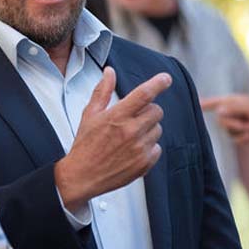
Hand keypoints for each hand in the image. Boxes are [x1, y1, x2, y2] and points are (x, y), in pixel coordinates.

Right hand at [54, 67, 170, 210]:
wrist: (82, 175)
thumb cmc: (85, 144)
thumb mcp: (90, 114)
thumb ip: (103, 91)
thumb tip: (109, 72)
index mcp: (117, 116)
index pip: (144, 94)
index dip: (158, 83)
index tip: (166, 78)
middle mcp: (131, 131)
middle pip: (156, 111)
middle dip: (148, 111)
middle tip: (134, 117)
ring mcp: (139, 149)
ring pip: (158, 129)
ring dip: (148, 129)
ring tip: (130, 136)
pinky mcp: (144, 163)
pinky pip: (157, 148)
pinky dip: (149, 147)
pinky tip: (133, 150)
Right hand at [202, 94, 248, 143]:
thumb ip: (234, 108)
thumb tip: (218, 111)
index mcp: (233, 101)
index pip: (214, 102)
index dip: (204, 103)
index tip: (194, 103)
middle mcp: (232, 112)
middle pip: (220, 120)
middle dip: (234, 123)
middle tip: (247, 123)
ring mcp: (236, 124)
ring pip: (227, 131)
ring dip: (241, 130)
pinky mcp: (240, 135)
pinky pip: (234, 139)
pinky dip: (244, 138)